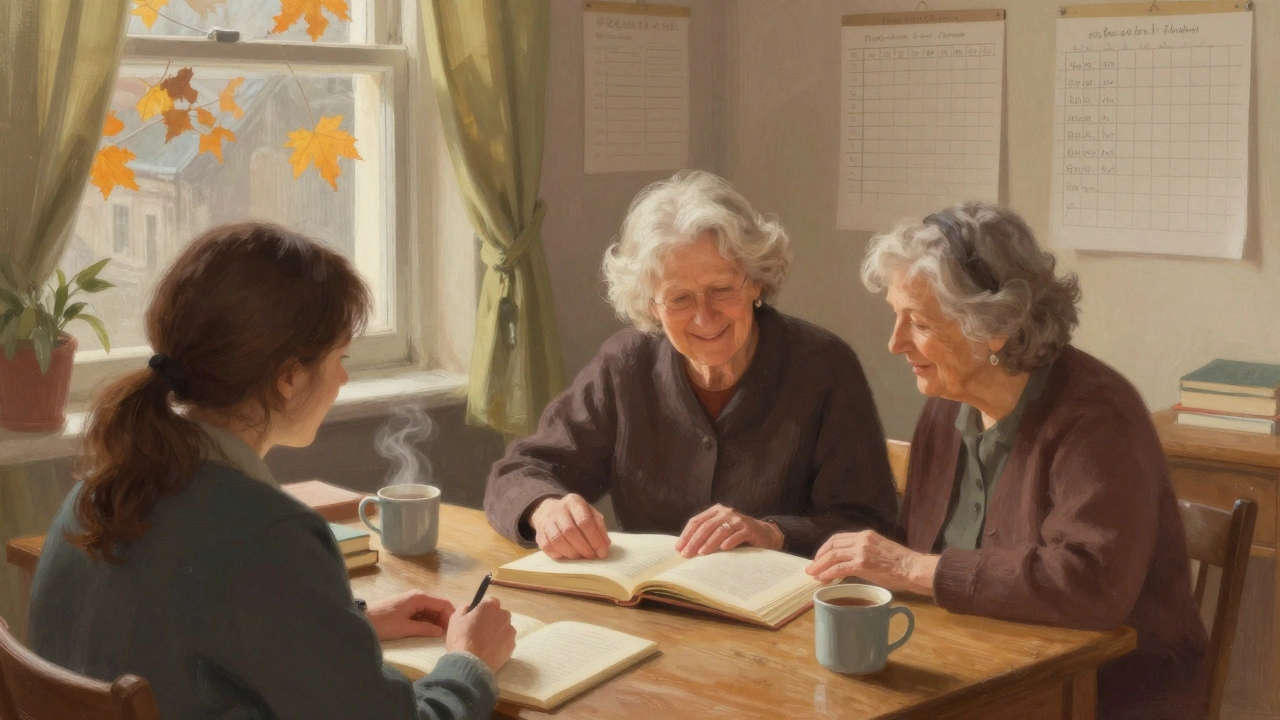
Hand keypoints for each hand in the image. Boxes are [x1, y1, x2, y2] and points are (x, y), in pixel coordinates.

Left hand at [366, 589, 456, 640]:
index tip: (455, 629)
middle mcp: (418, 596)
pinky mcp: (406, 607)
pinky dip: (427, 620)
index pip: (443, 603)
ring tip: (440, 634)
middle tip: (448, 634)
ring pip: (430, 609)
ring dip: (436, 620)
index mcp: (419, 598)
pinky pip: (422, 612)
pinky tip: (428, 630)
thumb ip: (425, 629)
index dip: (451, 615)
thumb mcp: (405, 628)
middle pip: (438, 606)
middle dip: (444, 618)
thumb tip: (440, 632)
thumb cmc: (383, 623)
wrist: (362, 619)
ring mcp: (411, 601)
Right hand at [445, 597, 516, 672]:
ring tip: (485, 643)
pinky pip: (506, 641)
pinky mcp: (512, 645)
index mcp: (490, 606)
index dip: (483, 607)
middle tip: (480, 630)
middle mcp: (504, 616)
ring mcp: (510, 631)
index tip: (477, 616)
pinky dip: (501, 644)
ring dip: (497, 632)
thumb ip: (464, 607)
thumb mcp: (455, 618)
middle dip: (492, 619)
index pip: (490, 600)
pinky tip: (490, 651)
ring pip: (504, 628)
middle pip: (499, 614)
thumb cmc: (461, 639)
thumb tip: (470, 605)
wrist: (471, 664)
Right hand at [528, 494, 610, 559]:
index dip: (594, 539)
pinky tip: (566, 556)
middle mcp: (558, 509)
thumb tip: (605, 545)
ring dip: (571, 552)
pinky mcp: (539, 533)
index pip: (584, 521)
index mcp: (574, 501)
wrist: (548, 510)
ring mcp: (546, 520)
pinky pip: (547, 546)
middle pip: (569, 530)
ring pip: (557, 539)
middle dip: (583, 547)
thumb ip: (599, 527)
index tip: (602, 552)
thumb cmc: (575, 514)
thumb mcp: (590, 514)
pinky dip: (558, 554)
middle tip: (591, 556)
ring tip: (580, 556)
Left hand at [675, 504, 783, 556]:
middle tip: (686, 554)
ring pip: (720, 531)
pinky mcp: (749, 528)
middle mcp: (726, 512)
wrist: (764, 534)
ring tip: (701, 553)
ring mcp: (738, 519)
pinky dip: (729, 541)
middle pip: (706, 526)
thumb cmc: (737, 535)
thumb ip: (706, 535)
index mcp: (716, 511)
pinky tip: (723, 548)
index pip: (696, 521)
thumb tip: (684, 549)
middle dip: (694, 541)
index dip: (686, 535)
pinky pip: (737, 535)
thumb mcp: (720, 531)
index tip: (679, 548)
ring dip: (709, 543)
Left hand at [805, 531, 938, 595]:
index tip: (819, 557)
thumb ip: (864, 554)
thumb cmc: (900, 564)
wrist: (913, 568)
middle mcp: (861, 540)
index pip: (838, 538)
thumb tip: (850, 565)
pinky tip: (822, 579)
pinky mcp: (863, 563)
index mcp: (865, 535)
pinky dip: (828, 573)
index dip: (825, 548)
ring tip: (812, 574)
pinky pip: (839, 568)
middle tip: (811, 567)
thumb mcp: (879, 551)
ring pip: (833, 556)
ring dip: (820, 566)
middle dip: (819, 557)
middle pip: (832, 545)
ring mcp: (861, 551)